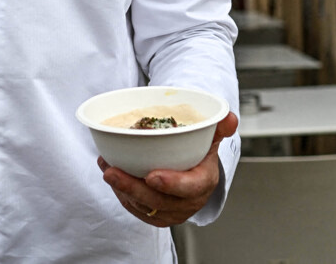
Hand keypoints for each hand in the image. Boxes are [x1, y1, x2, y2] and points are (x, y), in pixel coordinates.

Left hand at [97, 112, 237, 226]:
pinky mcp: (157, 217)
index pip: (190, 187)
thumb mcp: (211, 139)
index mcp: (204, 182)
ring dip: (121, 189)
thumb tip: (229, 117)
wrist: (195, 175)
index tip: (152, 176)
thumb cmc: (200, 154)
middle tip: (111, 171)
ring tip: (106, 167)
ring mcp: (171, 212)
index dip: (171, 184)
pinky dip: (121, 194)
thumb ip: (218, 127)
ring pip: (143, 206)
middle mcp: (188, 202)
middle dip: (133, 188)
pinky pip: (136, 209)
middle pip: (159, 201)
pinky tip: (111, 175)